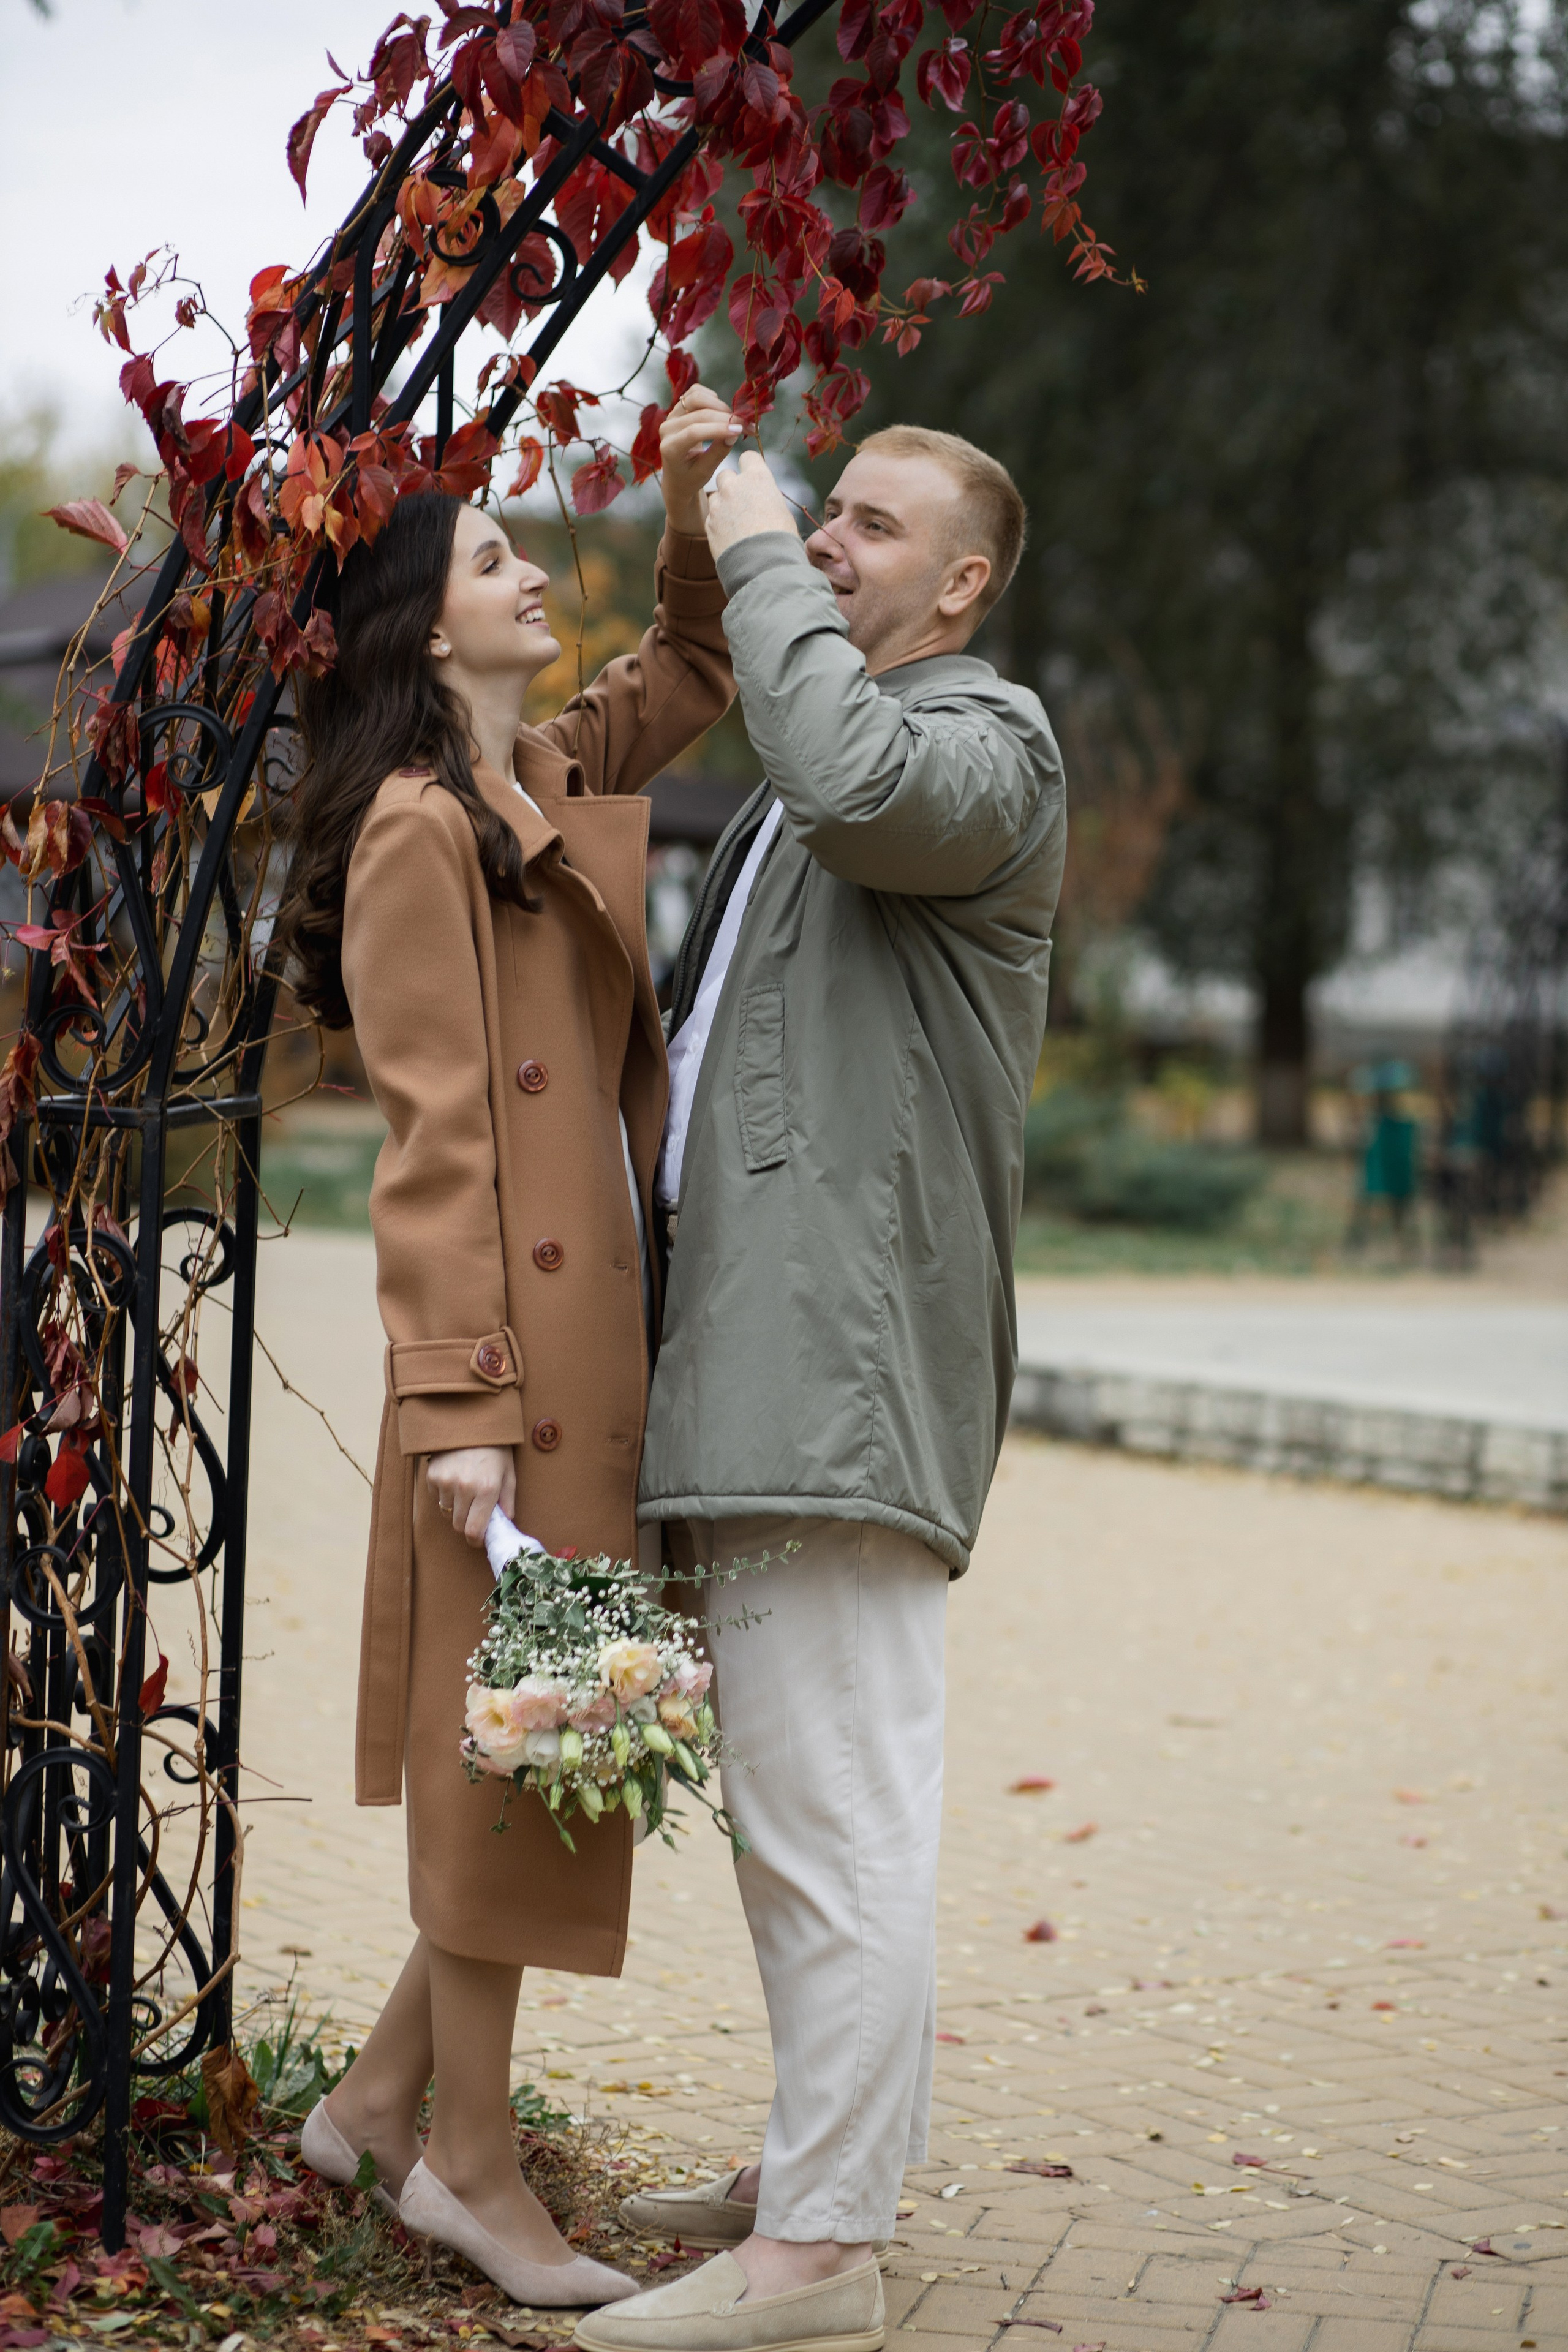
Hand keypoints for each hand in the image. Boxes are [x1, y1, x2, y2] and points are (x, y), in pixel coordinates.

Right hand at [427, 1445, 515, 1546]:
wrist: (471, 1422)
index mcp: (487, 1489)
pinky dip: (445, 1494)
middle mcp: (465, 1488)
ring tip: (465, 1491)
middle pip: (458, 1526)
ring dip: (455, 1508)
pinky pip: (437, 1497)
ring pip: (446, 1512)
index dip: (476, 1540)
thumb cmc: (495, 1449)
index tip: (478, 1538)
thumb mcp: (508, 1473)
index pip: (474, 1531)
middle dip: (466, 1524)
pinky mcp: (432, 1476)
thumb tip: (505, 1523)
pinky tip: (455, 1478)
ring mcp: (446, 1481)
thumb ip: (508, 1501)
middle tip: (474, 1514)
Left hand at [660, 386, 741, 535]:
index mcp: (670, 448)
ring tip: (733, 419)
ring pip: (696, 397)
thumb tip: (735, 432)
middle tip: (747, 425)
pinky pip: (696, 392)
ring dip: (719, 405)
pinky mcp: (678, 408)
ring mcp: (671, 416)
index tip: (740, 429)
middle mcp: (667, 428)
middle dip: (726, 417)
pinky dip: (712, 398)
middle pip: (698, 412)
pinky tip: (721, 412)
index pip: (694, 432)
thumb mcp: (706, 471)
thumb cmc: (692, 477)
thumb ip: (719, 451)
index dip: (719, 428)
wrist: (678, 475)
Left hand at [702, 450, 797, 557]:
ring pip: (715, 496)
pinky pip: (711, 517)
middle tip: (743, 502)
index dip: (750, 467)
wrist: (763, 567)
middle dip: (732, 485)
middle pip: (726, 474)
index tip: (753, 477)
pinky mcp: (709, 524)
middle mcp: (734, 486)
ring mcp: (718, 505)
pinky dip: (718, 523)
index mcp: (757, 478)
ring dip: (723, 504)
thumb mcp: (782, 511)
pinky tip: (730, 537)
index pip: (748, 457)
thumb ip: (766, 497)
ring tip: (736, 523)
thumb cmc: (781, 540)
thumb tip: (762, 498)